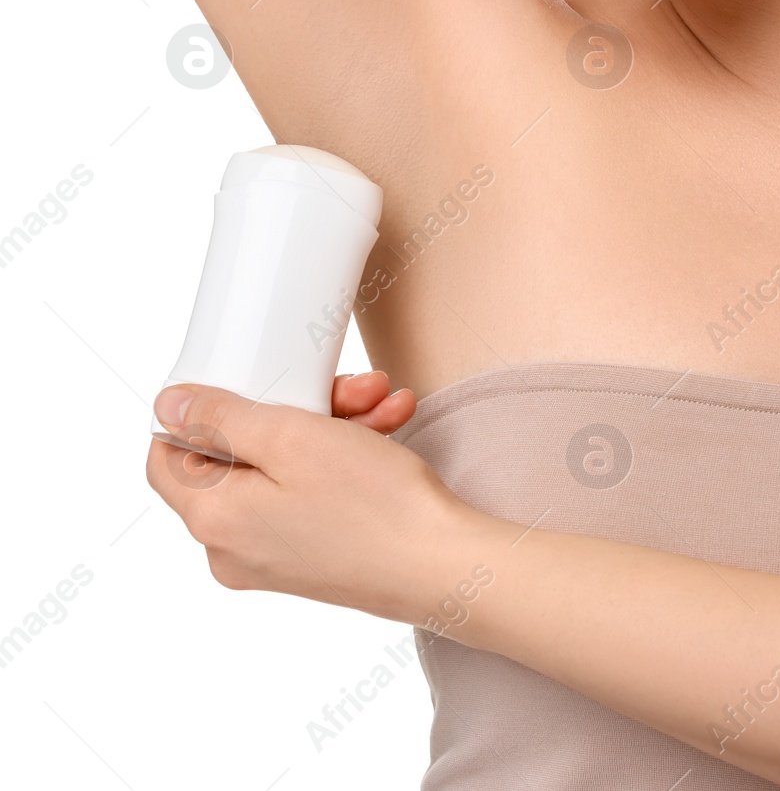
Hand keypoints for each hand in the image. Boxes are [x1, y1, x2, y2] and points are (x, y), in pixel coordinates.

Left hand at [146, 372, 481, 626]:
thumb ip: (221, 419)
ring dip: (331, 428)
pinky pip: (309, 496)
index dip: (197, 412)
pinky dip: (344, 462)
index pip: (166, 457)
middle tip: (346, 389)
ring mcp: (273, 558)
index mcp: (214, 519)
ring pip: (282, 472)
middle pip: (240, 457)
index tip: (243, 384)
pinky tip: (387, 432)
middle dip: (296, 409)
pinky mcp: (312, 559)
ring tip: (382, 406)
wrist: (444, 566)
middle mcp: (232, 549)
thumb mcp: (292, 437)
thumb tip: (169, 405)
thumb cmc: (375, 507)